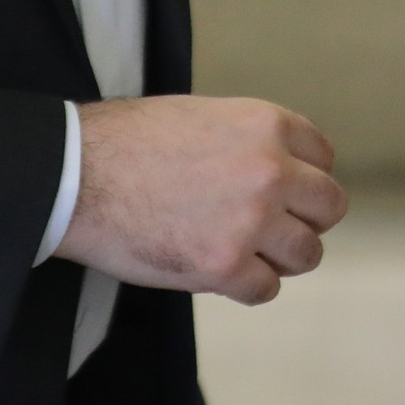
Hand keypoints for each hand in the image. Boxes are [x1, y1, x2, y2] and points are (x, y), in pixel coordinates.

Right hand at [55, 96, 346, 303]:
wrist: (75, 175)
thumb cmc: (129, 141)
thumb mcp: (205, 116)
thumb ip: (250, 141)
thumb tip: (282, 169)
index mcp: (268, 125)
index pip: (324, 159)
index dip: (303, 179)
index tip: (284, 192)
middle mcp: (271, 170)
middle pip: (328, 207)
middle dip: (305, 220)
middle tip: (273, 228)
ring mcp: (251, 221)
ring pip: (306, 254)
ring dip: (281, 257)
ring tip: (248, 253)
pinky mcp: (223, 266)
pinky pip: (265, 289)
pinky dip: (247, 286)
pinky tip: (221, 272)